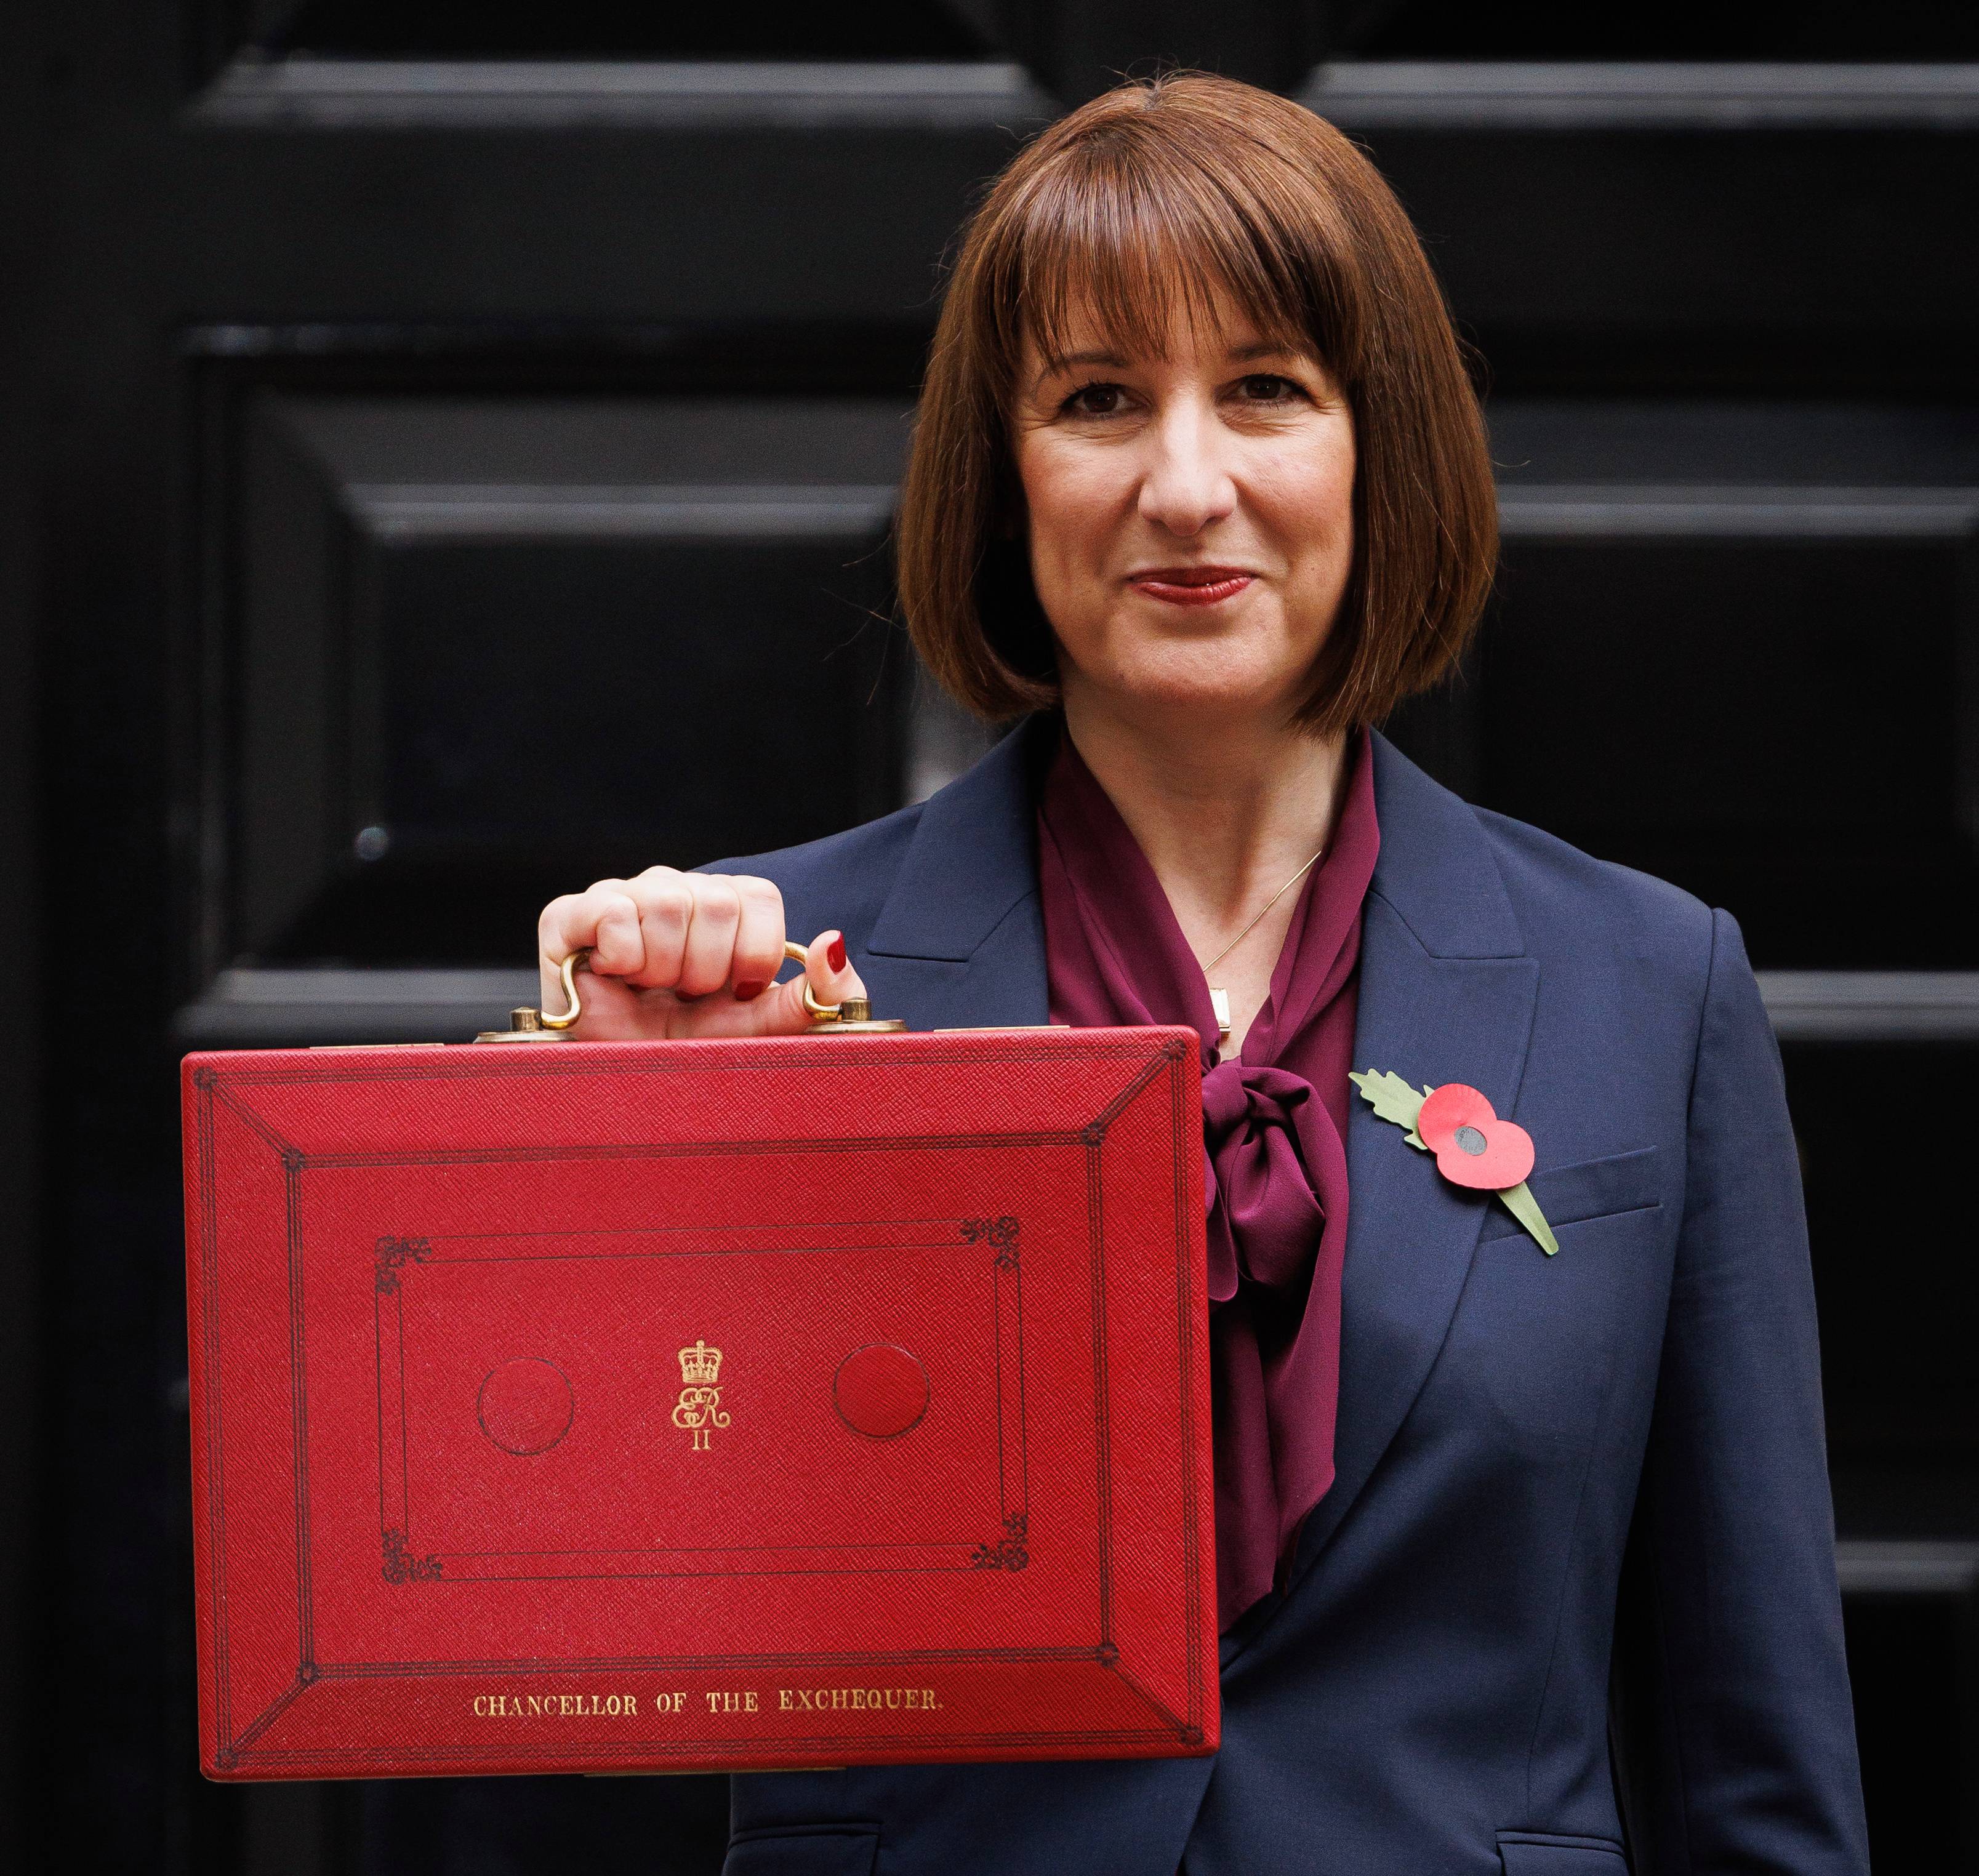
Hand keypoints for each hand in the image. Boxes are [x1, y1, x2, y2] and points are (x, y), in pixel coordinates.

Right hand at [535, 868, 866, 1039]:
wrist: (622, 1094)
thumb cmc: (691, 1058)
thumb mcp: (764, 1032)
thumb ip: (814, 996)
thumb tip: (835, 943)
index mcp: (721, 909)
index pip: (758, 894)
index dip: (755, 952)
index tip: (736, 994)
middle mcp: (672, 891)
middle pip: (717, 900)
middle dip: (709, 970)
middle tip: (685, 999)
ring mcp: (620, 898)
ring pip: (669, 903)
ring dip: (666, 968)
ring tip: (651, 993)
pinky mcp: (566, 917)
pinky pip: (614, 911)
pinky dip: (623, 957)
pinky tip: (616, 980)